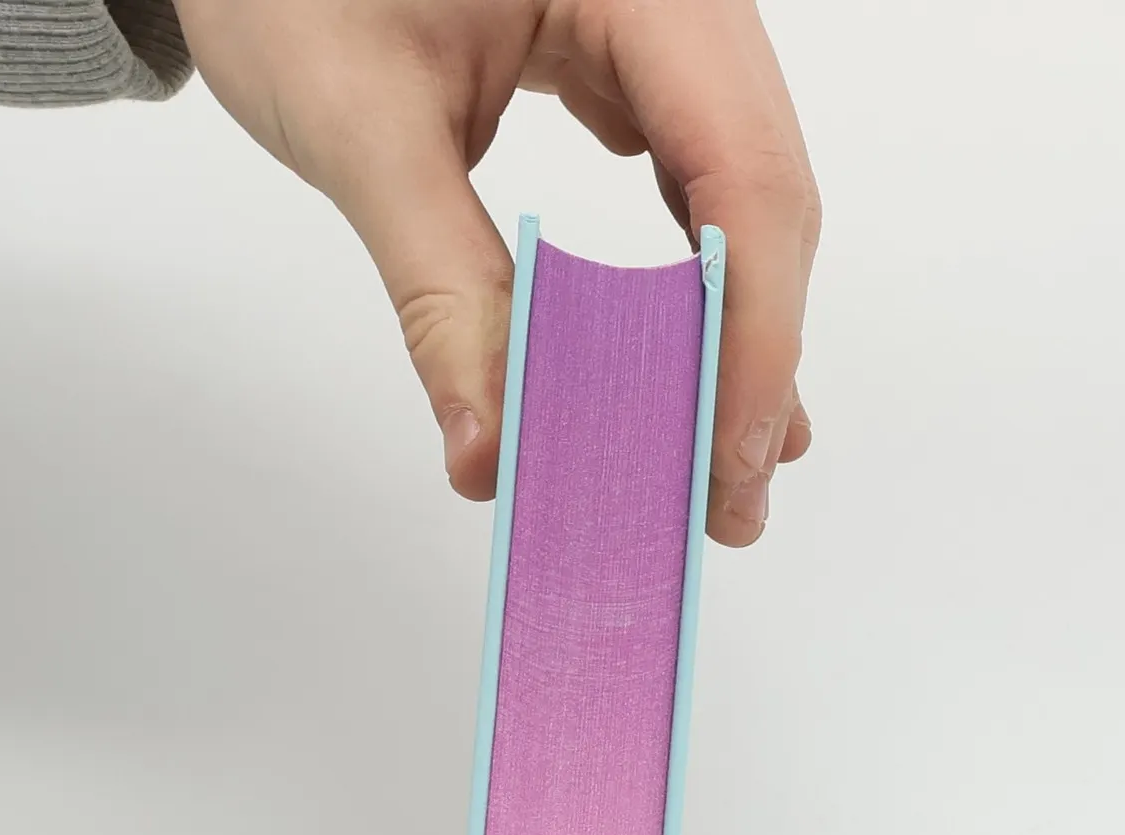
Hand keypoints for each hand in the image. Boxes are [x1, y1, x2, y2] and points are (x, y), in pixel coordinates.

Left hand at [174, 0, 819, 545]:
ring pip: (738, 194)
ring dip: (729, 332)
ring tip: (714, 458)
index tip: (730, 457)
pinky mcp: (632, 60)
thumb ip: (440, 293)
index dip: (751, 330)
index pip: (740, 169)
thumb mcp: (363, 128)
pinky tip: (680, 365)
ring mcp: (665, 24)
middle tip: (729, 498)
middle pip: (761, 191)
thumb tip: (492, 450)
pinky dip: (683, 283)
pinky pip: (688, 181)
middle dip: (749, 355)